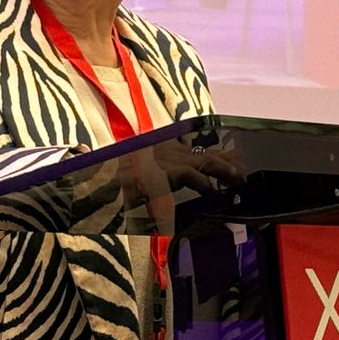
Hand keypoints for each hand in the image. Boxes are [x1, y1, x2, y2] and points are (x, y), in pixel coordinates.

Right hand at [121, 133, 245, 204]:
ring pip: (204, 160)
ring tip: (239, 179)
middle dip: (227, 161)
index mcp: (161, 148)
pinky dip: (203, 183)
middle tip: (244, 171)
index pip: (195, 149)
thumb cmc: (112, 181)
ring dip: (224, 170)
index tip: (232, 160)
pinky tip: (211, 191)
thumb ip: (157, 179)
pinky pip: (190, 175)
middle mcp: (165, 149)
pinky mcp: (161, 171)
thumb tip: (173, 186)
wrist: (94, 181)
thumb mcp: (139, 175)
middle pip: (205, 152)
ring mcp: (164, 159)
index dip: (217, 155)